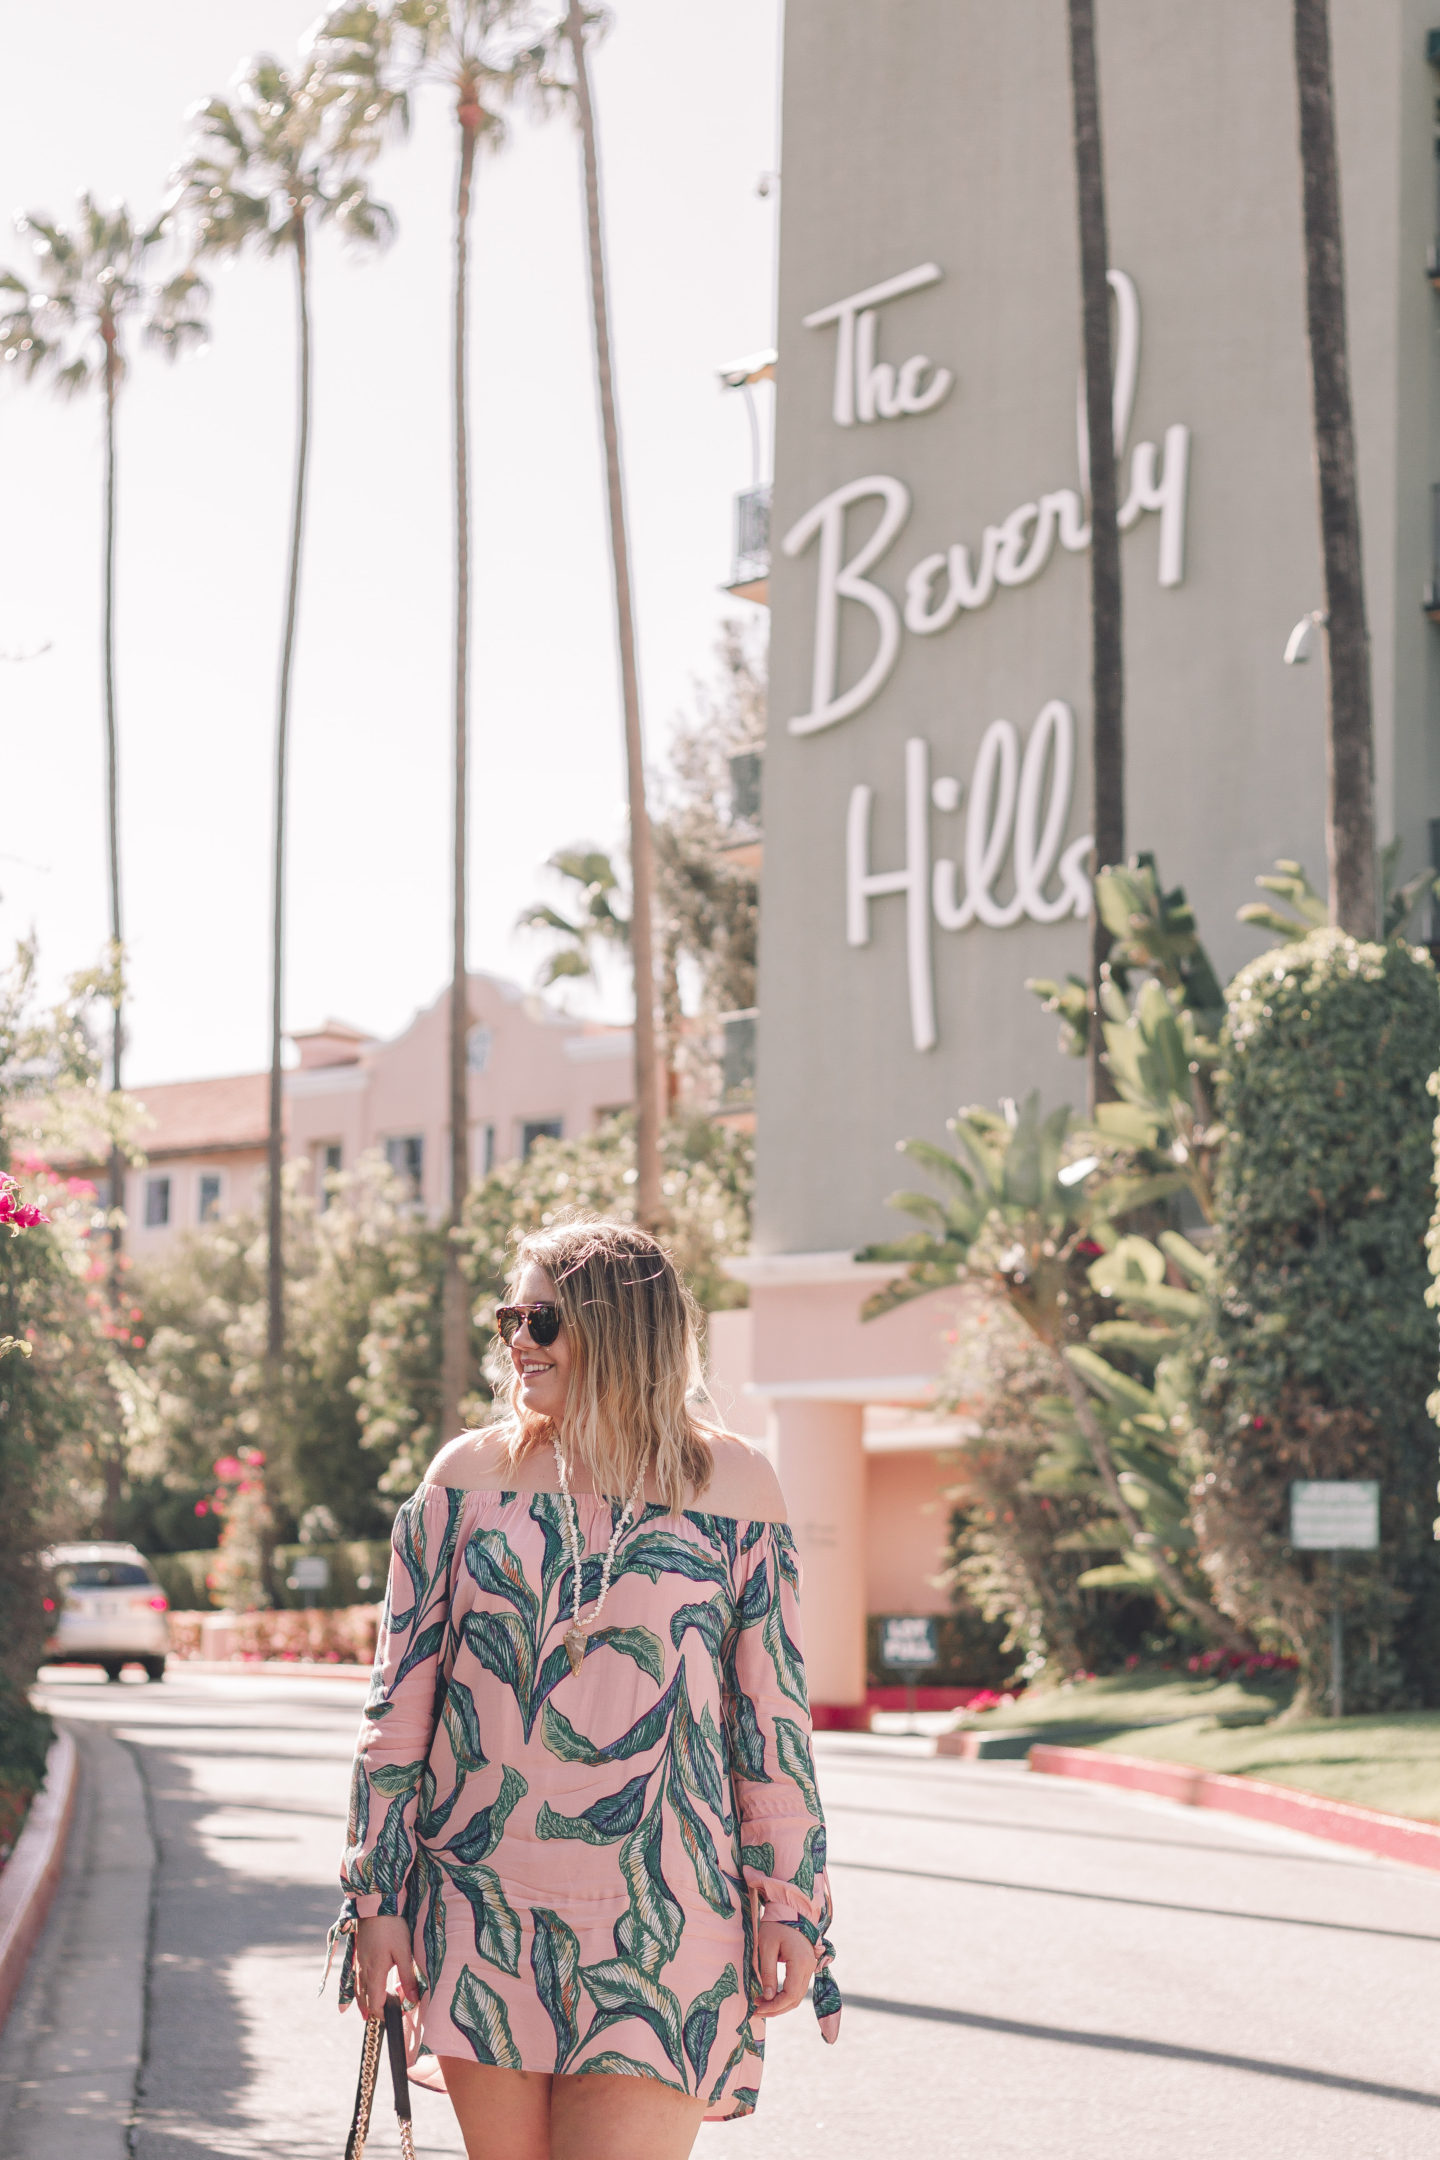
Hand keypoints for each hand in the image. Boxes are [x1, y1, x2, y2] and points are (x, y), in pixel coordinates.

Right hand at [354, 1916, 420, 2030]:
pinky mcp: (358, 1955)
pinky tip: (361, 1989)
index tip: (395, 2016)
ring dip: (363, 2003)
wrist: (374, 1905)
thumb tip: (413, 2000)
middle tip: (383, 2017)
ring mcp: (359, 1963)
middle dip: (372, 2012)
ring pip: (357, 1990)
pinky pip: (355, 1979)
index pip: (375, 2004)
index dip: (384, 2014)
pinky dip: (358, 1990)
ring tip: (367, 2013)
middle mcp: (363, 1972)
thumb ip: (408, 1977)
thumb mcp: (404, 1951)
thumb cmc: (391, 1927)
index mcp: (375, 1974)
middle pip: (364, 2000)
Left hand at [752, 1919, 816, 2017]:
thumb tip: (767, 1997)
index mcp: (800, 1963)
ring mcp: (810, 1967)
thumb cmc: (776, 1925)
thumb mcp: (766, 1947)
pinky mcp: (806, 1966)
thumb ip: (768, 1973)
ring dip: (780, 2004)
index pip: (789, 1995)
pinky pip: (797, 1988)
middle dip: (776, 2009)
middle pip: (795, 1999)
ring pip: (797, 1996)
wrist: (790, 1910)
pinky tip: (771, 1996)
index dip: (774, 2006)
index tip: (757, 2008)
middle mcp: (809, 1968)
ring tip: (761, 2004)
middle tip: (756, 2010)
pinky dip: (785, 1996)